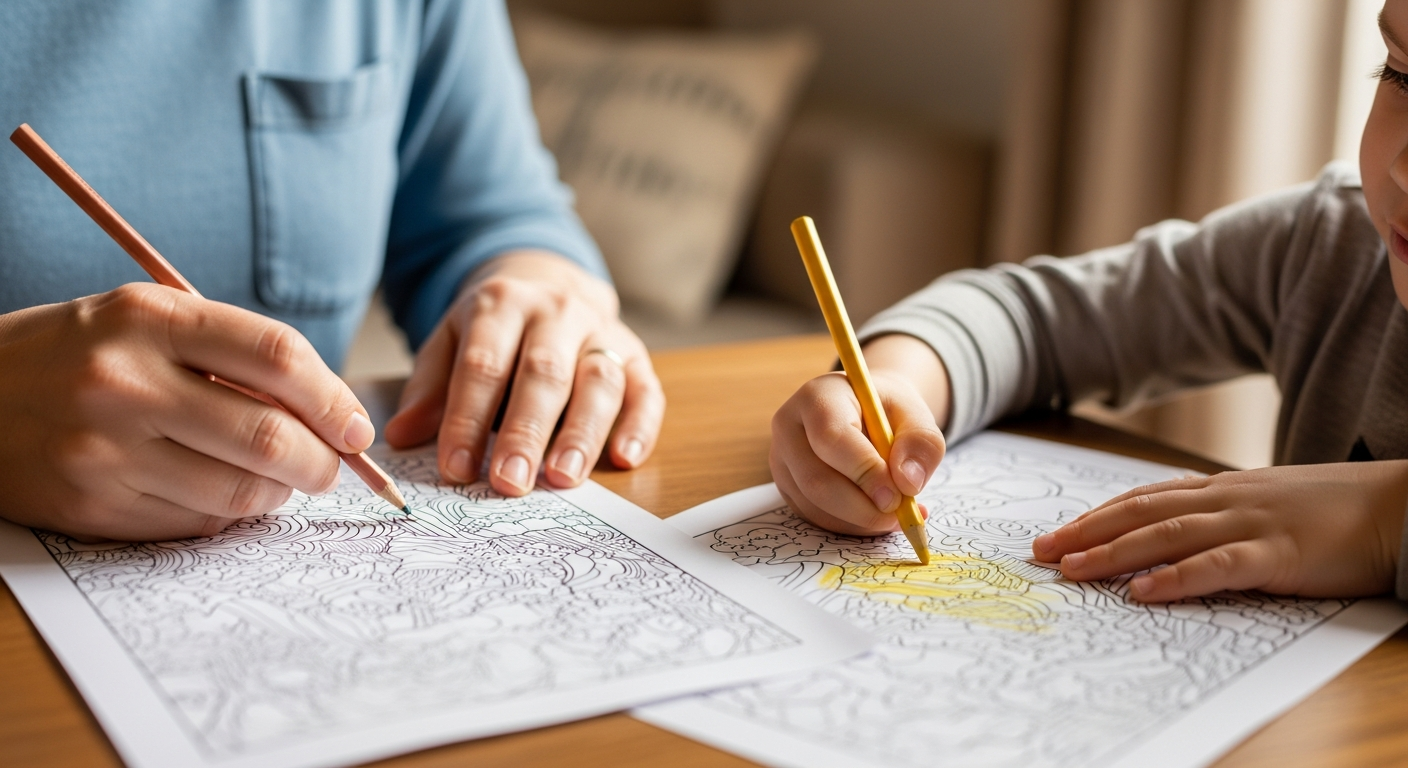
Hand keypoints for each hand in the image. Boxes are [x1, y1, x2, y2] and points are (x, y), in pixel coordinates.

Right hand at [0, 283, 374, 540]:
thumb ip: (232, 357)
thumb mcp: (148, 324)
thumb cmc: (81, 356)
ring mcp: (104, 450)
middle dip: (321, 462)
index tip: (356, 426)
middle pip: (268, 435)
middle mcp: (124, 382)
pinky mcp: (91, 506)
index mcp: (148, 318)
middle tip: (328, 468)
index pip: (276, 356)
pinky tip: (216, 495)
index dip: (334, 398)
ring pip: (239, 492)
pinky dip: (225, 517)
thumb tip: (330, 417)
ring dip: (277, 494)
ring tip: (274, 481)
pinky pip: (194, 524)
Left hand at [384, 250, 663, 495]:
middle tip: (510, 483)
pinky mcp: (636, 355)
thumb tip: (401, 436)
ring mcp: (602, 333)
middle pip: (544, 373)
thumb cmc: (493, 330)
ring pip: (599, 382)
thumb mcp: (450, 341)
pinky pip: (646, 390)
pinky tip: (624, 458)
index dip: (467, 419)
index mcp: (502, 305)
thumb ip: (429, 388)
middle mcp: (557, 312)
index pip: (483, 365)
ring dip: (582, 433)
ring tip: (563, 478)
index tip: (456, 469)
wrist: (548, 282)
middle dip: (525, 432)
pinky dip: (640, 426)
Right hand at [770, 334, 949, 534]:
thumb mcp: (915, 414)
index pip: (831, 438)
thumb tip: (907, 483)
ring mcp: (782, 460)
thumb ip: (921, 443)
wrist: (863, 411)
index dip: (864, 471)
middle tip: (900, 515)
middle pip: (816, 480)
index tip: (896, 496)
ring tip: (897, 513)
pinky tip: (877, 514)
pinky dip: (851, 526)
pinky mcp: (787, 487)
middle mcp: (789, 427)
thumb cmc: (886, 411)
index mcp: (818, 397)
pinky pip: (816, 518)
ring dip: (861, 521)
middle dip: (862, 508)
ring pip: (816, 506)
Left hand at [1031, 461, 1407, 601]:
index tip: (1056, 533)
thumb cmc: (1335, 509)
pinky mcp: (1279, 554)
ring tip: (1072, 570)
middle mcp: (1227, 499)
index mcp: (1223, 489)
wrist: (1401, 506)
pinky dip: (1176, 578)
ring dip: (1113, 553)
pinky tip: (1143, 591)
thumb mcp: (1267, 503)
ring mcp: (1251, 523)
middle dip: (1086, 532)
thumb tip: (1175, 530)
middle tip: (1041, 552)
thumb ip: (1221, 513)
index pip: (1144, 498)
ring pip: (1166, 535)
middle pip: (1140, 512)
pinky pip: (1218, 565)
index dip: (1096, 515)